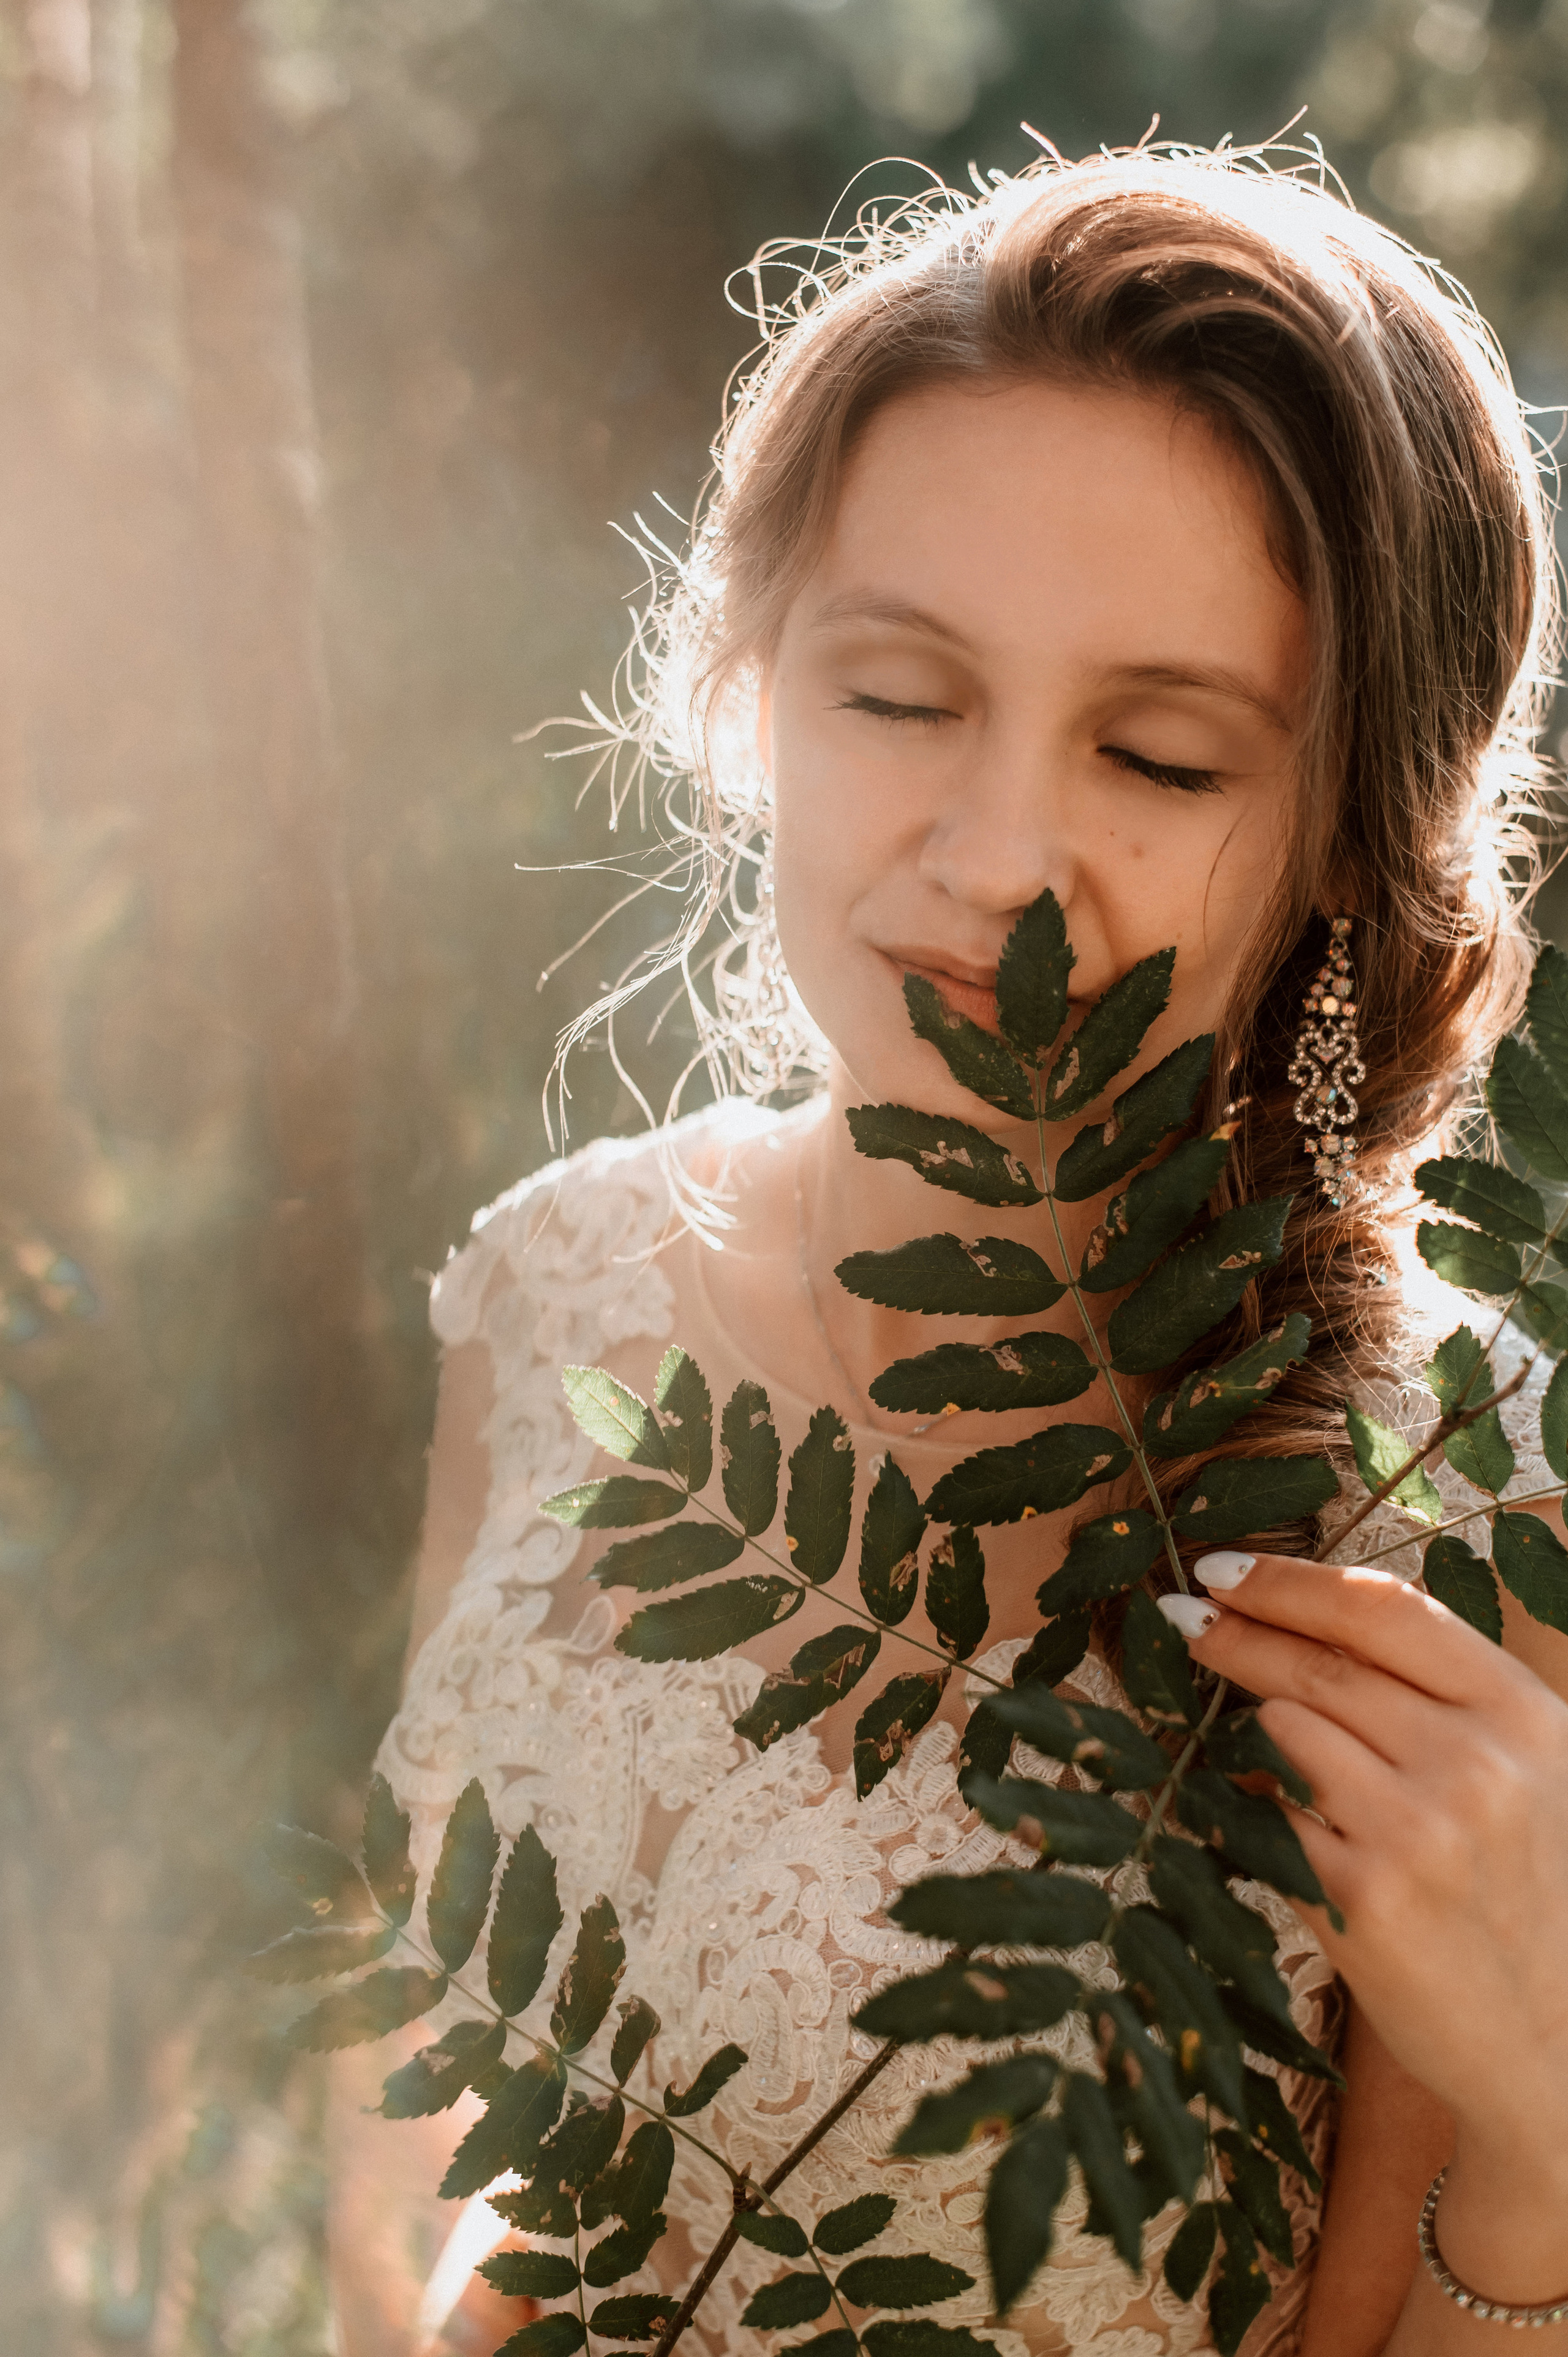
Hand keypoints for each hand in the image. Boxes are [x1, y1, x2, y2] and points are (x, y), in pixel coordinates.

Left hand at [1175, 1550, 1567, 2182]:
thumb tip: (1301, 1611)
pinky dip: (1256, 1808)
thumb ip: (1437, 1689)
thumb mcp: (1523, 1764)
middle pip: (1319, 1669)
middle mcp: (1475, 1765)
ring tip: (1273, 1757)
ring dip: (1258, 1735)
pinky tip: (1271, 1819)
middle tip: (1181, 1615)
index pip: (1382, 1610)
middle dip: (1235, 1634)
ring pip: (1282, 1735)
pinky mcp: (1361, 1902)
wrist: (1553, 2043)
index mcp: (1521, 1713)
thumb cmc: (1526, 1885)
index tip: (1219, 1565)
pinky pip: (1269, 1817)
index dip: (1288, 1581)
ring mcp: (1416, 1835)